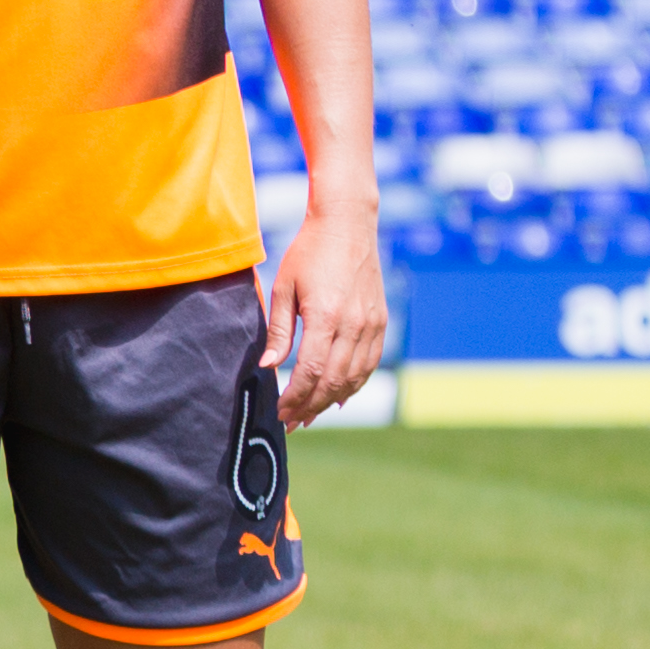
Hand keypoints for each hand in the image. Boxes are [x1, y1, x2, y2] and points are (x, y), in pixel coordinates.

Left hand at [266, 201, 391, 423]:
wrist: (347, 226)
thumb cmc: (308, 253)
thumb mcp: (284, 288)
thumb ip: (279, 330)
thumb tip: (269, 366)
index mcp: (327, 316)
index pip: (312, 371)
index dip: (296, 396)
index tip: (280, 411)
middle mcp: (354, 324)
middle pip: (334, 380)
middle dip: (311, 406)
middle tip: (292, 422)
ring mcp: (372, 324)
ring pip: (355, 376)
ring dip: (332, 400)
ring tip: (310, 414)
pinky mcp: (380, 321)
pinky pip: (369, 363)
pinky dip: (354, 384)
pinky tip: (338, 397)